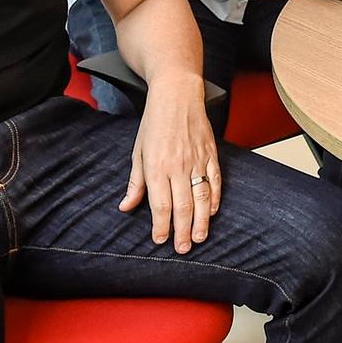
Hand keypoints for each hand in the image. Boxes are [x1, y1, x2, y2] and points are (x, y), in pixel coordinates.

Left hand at [120, 75, 221, 253]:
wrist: (177, 94)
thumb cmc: (154, 122)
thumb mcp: (138, 151)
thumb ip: (135, 182)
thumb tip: (126, 206)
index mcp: (156, 166)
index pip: (160, 204)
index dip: (161, 226)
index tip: (160, 240)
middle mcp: (178, 165)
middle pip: (182, 206)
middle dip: (182, 231)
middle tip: (182, 248)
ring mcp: (197, 159)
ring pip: (202, 197)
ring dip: (201, 221)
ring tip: (199, 238)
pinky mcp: (211, 153)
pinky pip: (216, 180)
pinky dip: (216, 198)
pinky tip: (213, 212)